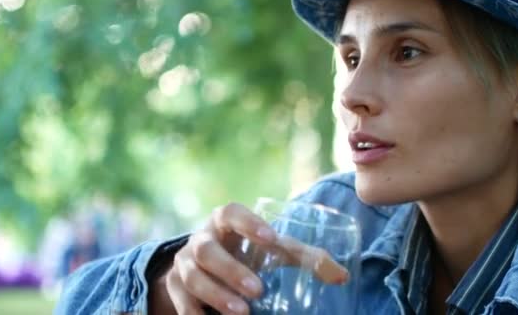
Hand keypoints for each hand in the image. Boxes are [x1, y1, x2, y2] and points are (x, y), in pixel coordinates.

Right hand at [150, 203, 347, 314]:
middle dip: (231, 270)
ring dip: (216, 296)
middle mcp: (200, 240)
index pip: (230, 212)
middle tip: (258, 290)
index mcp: (224, 221)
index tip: (271, 238)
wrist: (203, 265)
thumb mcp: (271, 249)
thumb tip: (341, 276)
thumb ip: (303, 257)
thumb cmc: (247, 251)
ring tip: (242, 313)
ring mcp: (184, 264)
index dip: (247, 223)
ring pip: (193, 278)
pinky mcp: (176, 289)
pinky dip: (196, 314)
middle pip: (207, 251)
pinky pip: (182, 303)